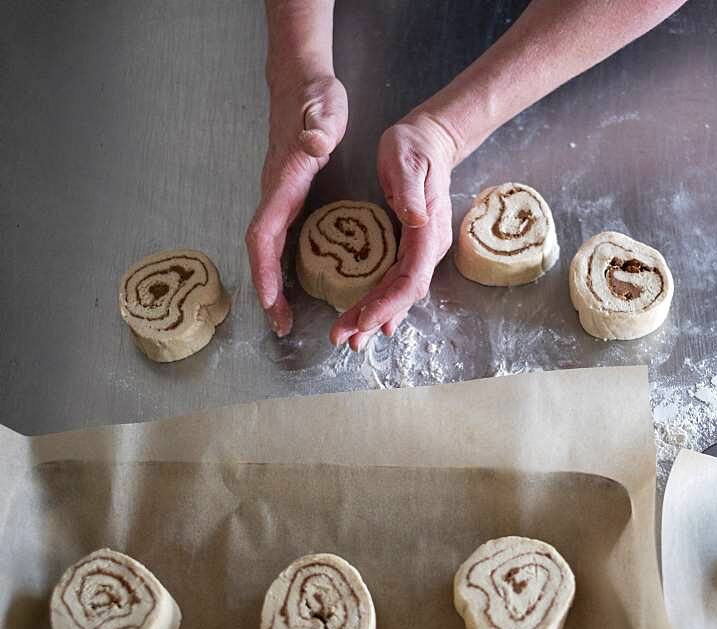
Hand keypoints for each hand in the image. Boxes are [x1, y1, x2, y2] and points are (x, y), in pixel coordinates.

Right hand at [245, 74, 347, 335]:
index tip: (271, 302)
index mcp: (283, 182)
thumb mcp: (324, 109)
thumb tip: (314, 140)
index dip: (264, 271)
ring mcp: (280, 197)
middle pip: (262, 251)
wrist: (302, 84)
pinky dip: (284, 266)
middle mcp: (275, 194)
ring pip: (270, 248)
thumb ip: (319, 125)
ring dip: (274, 283)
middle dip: (267, 290)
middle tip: (280, 325)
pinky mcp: (289, 197)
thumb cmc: (315, 99)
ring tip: (286, 317)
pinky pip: (282, 239)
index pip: (263, 234)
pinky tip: (298, 284)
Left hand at [329, 112, 459, 349]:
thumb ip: (412, 192)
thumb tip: (416, 220)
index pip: (410, 278)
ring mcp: (421, 249)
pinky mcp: (409, 247)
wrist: (430, 140)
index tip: (363, 320)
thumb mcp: (408, 162)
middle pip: (403, 293)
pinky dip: (381, 303)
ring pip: (399, 293)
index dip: (387, 303)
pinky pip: (396, 282)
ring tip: (350, 337)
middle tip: (344, 338)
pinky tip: (368, 320)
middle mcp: (429, 246)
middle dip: (374, 318)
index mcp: (428, 231)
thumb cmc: (414, 146)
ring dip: (375, 317)